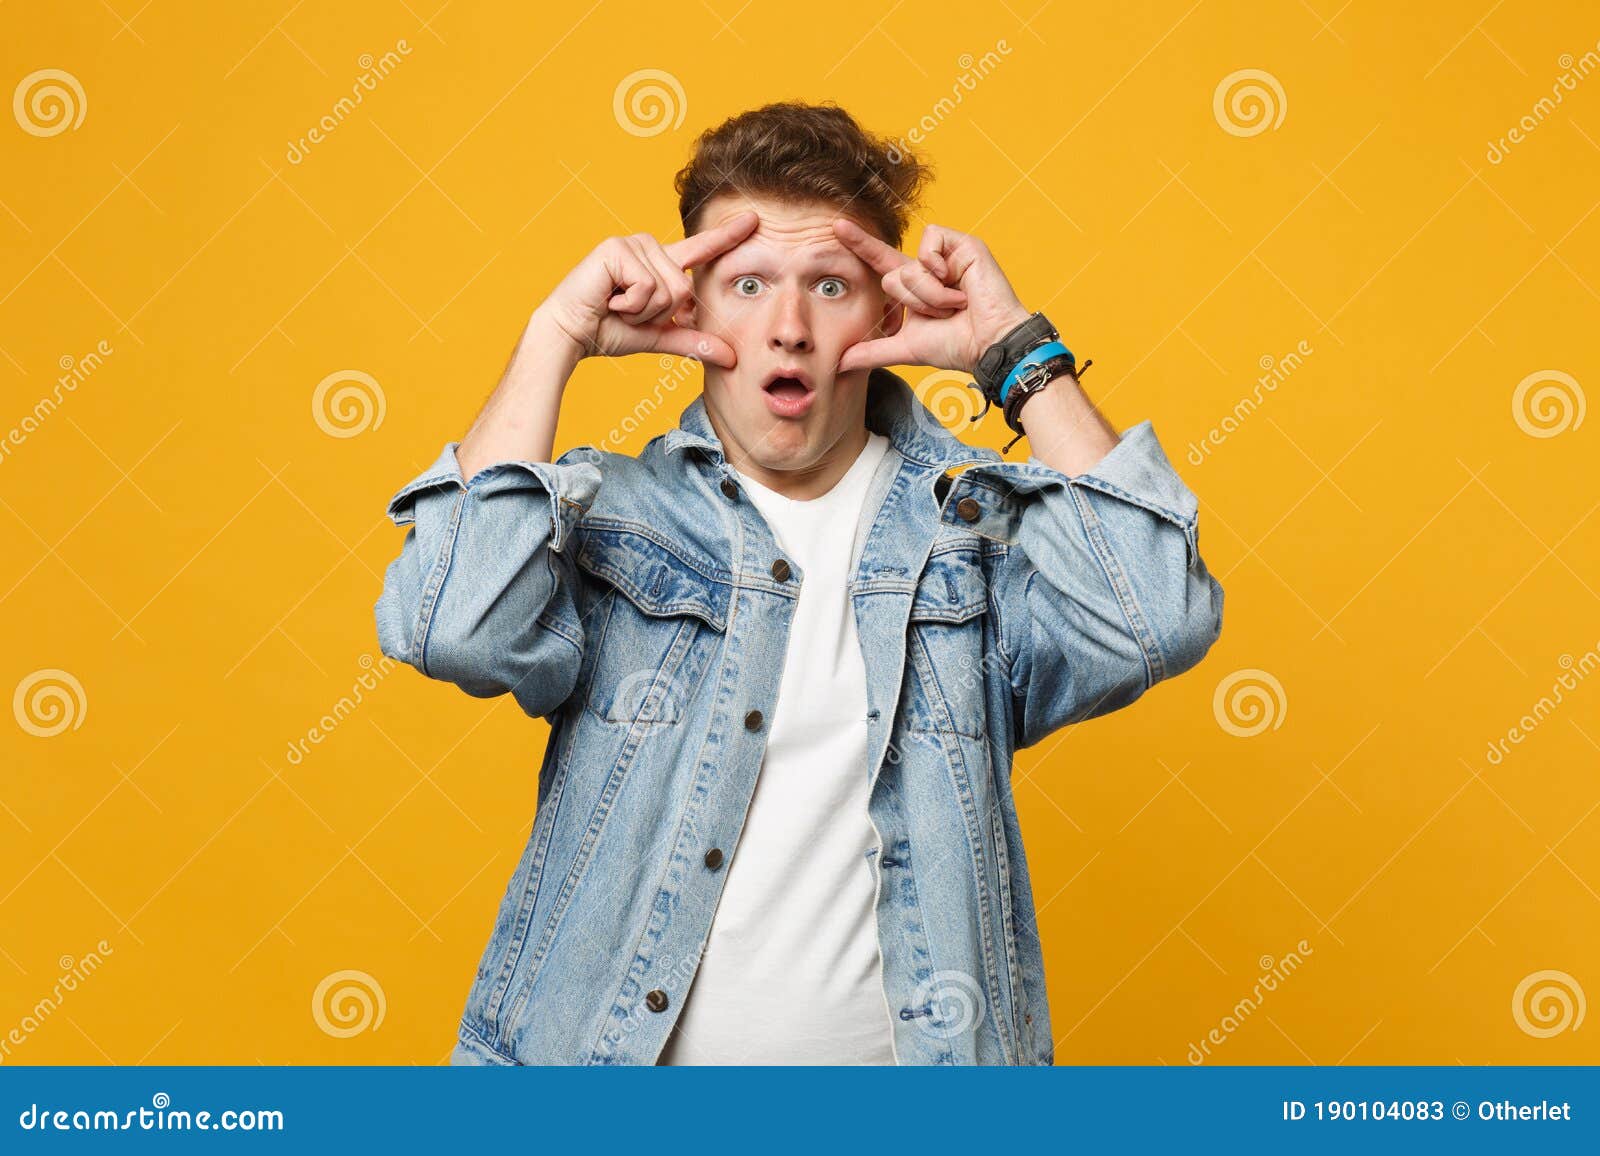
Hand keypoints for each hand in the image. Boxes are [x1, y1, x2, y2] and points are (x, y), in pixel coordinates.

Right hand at [534, 211, 757, 367]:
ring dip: (642, 310)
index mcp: (661, 264)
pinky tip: (609, 299)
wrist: (571, 335)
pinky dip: (629, 304)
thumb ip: (694, 341)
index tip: (755, 220)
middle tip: (627, 312)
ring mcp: (632, 244)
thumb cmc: (608, 331)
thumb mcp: (659, 336)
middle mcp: (649, 248)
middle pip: (684, 288)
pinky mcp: (617, 248)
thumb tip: (731, 358)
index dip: (728, 236)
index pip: (701, 250)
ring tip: (616, 305)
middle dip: (657, 313)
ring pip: (668, 289)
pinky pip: (647, 286)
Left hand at [832, 218, 1031, 375]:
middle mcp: (928, 268)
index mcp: (915, 286)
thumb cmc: (955, 346)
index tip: (837, 226)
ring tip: (957, 303)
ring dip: (930, 294)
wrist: (987, 345)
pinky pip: (930, 244)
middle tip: (943, 315)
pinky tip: (958, 282)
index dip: (860, 245)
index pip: (880, 262)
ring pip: (910, 265)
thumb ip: (872, 352)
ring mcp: (945, 255)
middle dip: (914, 302)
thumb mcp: (905, 348)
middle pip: (892, 275)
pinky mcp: (961, 244)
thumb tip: (840, 362)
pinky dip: (938, 269)